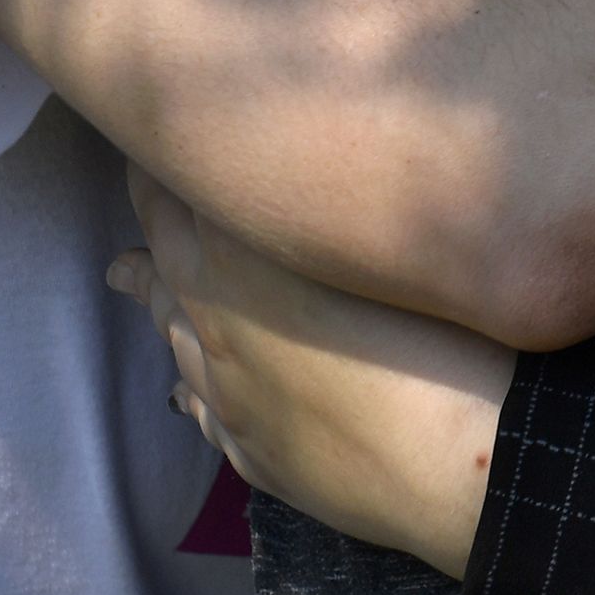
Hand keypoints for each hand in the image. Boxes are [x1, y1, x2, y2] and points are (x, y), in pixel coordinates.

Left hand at [110, 168, 509, 580]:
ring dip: (158, 302)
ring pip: (176, 342)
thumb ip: (324, 194)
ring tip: (131, 275)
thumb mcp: (382, 234)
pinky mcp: (262, 457)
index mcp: (241, 269)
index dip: (158, 167)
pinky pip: (204, 412)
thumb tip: (296, 159)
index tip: (160, 130)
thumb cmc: (442, 334)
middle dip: (153, 228)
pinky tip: (186, 389)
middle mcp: (220, 333)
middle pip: (168, 270)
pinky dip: (188, 387)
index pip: (173, 203)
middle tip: (141, 188)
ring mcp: (235, 402)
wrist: (464, 465)